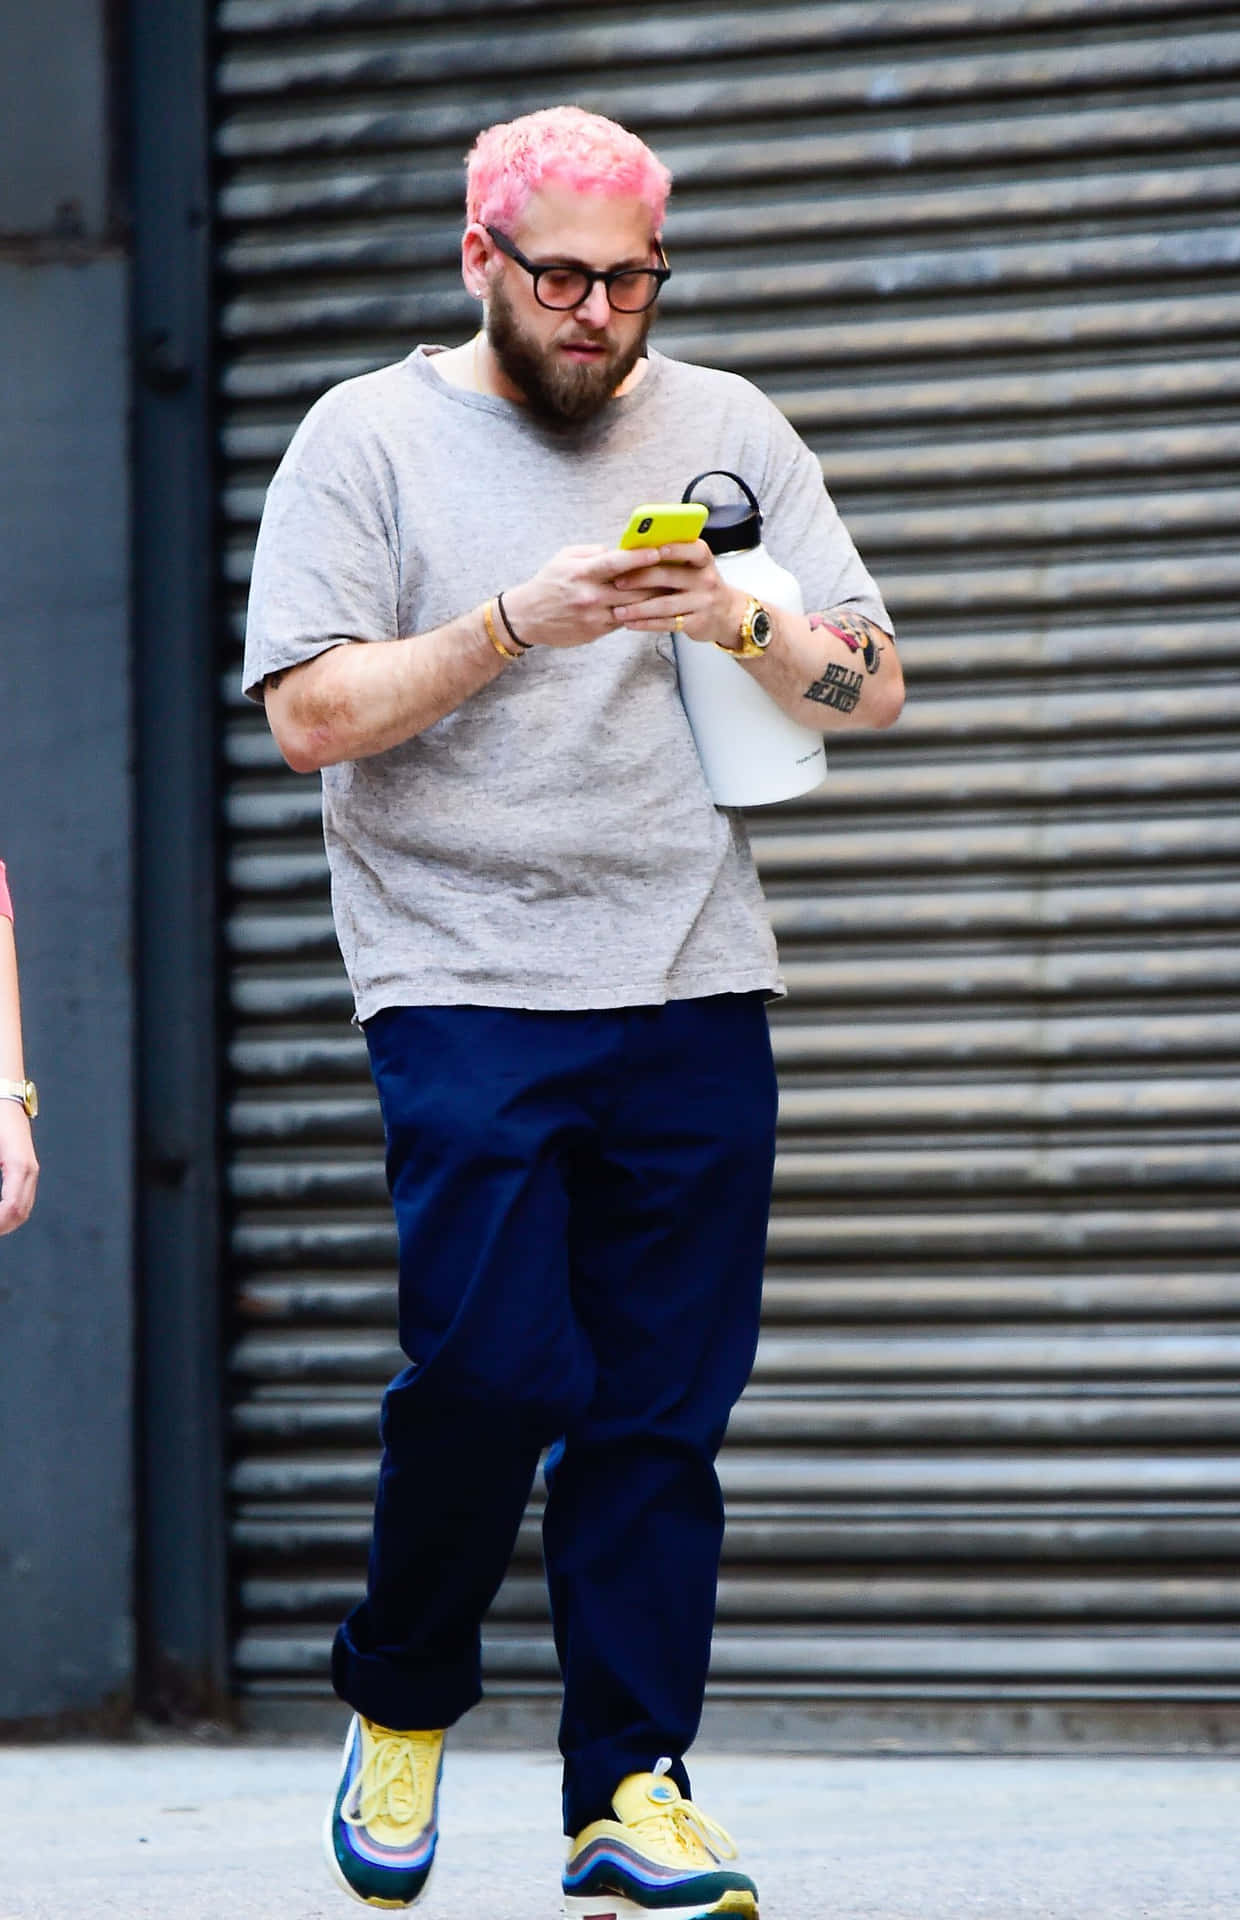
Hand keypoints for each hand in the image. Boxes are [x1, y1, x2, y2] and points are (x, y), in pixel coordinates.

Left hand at [0, 1101, 36, 1234]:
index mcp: (18, 1165)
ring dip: (6, 1223)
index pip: (12, 1208)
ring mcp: (29, 1169)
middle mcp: (28, 1170)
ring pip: (23, 1209)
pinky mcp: (24, 1168)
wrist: (3, 1094)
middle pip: (20, 1214)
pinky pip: (22, 1199)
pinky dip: (9, 1213)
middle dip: (1, 1228)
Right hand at [500, 545, 665, 649]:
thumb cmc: (549, 583)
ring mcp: (594, 616)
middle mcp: (590, 595)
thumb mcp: (565, 558)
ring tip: (674, 589)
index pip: (616, 563)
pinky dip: (640, 613)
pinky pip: (625, 621)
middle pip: (632, 587)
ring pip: (633, 607)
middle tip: (678, 570)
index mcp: (582, 572)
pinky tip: (655, 607)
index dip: (639, 557)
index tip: (659, 551)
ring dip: (655, 598)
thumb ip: (593, 553)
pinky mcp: (596, 631)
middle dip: (656, 579)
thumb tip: (621, 549)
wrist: (527, 617)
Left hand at [611, 540, 744, 647]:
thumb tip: (634, 550)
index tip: (654, 549)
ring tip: (618, 610)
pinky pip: (667, 624)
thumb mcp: (694, 567)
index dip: (675, 549)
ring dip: (639, 608)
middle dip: (641, 578)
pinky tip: (630, 623)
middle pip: (670, 576)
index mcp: (703, 560)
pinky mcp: (697, 623)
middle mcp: (706, 579)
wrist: (727, 613)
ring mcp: (702, 602)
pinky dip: (646, 624)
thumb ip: (672, 559)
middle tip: (618, 582)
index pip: (693, 550)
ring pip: (666, 604)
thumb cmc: (700, 585)